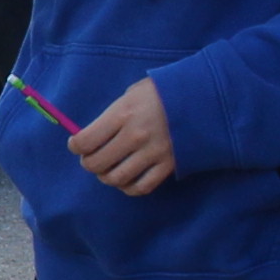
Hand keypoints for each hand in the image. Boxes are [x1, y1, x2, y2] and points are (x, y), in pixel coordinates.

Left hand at [68, 75, 177, 194]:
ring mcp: (152, 153)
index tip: (77, 144)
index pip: (85, 141)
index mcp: (123, 113)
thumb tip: (92, 134)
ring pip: (116, 179)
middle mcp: (135, 135)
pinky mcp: (168, 166)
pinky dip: (129, 187)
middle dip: (89, 163)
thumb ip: (112, 114)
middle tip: (91, 158)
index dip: (76, 145)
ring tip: (109, 169)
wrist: (203, 97)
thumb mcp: (133, 93)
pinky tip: (127, 178)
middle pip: (96, 164)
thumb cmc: (163, 92)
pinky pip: (141, 187)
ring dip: (106, 177)